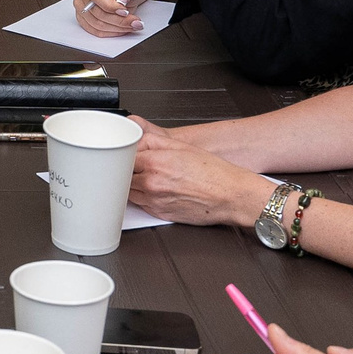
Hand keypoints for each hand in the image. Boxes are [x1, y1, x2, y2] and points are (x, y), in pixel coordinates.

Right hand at [71, 0, 151, 37]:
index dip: (109, 5)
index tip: (124, 11)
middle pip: (95, 10)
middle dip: (118, 19)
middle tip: (135, 21)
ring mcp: (81, 4)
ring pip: (96, 23)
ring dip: (116, 28)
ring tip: (132, 25)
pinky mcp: (83, 17)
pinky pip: (94, 30)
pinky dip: (110, 32)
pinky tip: (122, 29)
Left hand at [126, 115, 266, 226]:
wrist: (230, 195)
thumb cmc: (212, 172)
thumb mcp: (182, 146)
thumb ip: (153, 141)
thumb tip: (136, 139)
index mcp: (154, 163)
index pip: (123, 157)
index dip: (125, 155)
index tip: (126, 154)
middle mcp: (151, 183)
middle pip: (122, 175)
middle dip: (126, 170)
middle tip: (135, 165)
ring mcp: (154, 200)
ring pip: (128, 191)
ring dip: (132, 184)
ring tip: (148, 177)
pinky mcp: (158, 214)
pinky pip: (140, 204)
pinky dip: (143, 196)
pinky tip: (156, 189)